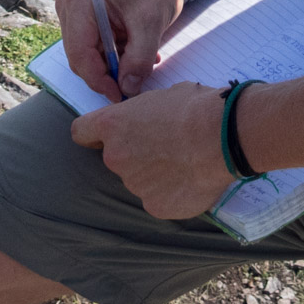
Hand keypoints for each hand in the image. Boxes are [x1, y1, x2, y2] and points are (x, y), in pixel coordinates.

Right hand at [56, 0, 183, 100]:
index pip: (80, 54)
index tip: (120, 95)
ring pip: (86, 56)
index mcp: (81, 2)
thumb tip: (128, 88)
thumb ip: (139, 58)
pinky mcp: (82, 20)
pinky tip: (134, 53)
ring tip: (141, 63)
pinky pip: (92, 48)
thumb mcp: (151, 23)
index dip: (98, 80)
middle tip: (132, 85)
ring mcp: (73, 14)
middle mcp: (69, 7)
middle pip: (80, 58)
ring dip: (111, 66)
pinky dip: (112, 57)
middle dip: (106, 75)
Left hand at [70, 82, 236, 218]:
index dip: (94, 134)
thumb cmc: (195, 108)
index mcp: (112, 125)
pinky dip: (172, 194)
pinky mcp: (155, 207)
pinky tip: (192, 181)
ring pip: (140, 180)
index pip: (81, 132)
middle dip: (136, 155)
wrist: (222, 137)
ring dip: (155, 175)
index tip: (108, 135)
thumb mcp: (161, 97)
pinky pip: (159, 200)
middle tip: (166, 147)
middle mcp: (115, 157)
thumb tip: (150, 121)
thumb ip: (144, 115)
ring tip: (185, 163)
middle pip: (116, 158)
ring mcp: (134, 185)